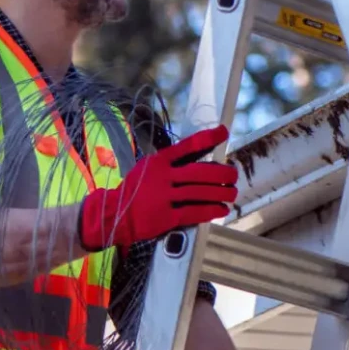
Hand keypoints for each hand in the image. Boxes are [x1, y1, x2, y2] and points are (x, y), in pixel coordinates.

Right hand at [79, 125, 237, 251]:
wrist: (115, 214)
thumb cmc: (137, 189)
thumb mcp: (149, 168)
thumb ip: (172, 164)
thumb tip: (203, 161)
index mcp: (159, 161)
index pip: (187, 146)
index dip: (208, 138)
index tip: (223, 132)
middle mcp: (162, 176)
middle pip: (200, 172)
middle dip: (222, 173)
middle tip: (233, 175)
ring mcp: (163, 197)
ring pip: (201, 193)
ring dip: (221, 193)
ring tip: (232, 193)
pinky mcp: (166, 217)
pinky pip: (194, 212)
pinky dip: (211, 210)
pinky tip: (221, 209)